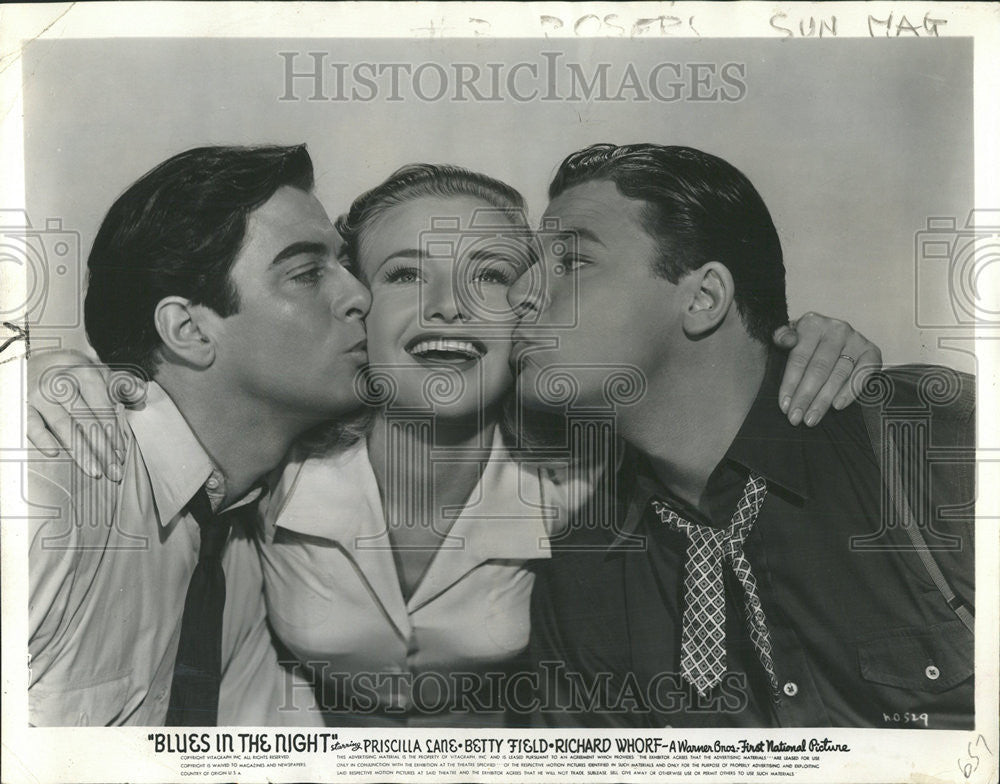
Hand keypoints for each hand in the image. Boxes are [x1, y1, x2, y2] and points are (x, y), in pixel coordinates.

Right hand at [27, 350, 135, 480]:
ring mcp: (39, 393)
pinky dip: (41, 438)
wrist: (35, 361)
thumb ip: (122, 384)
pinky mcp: (22, 404)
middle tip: (114, 471)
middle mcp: (60, 381)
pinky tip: (55, 453)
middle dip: (103, 448)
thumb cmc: (74, 373)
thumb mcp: (98, 372)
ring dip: (80, 450)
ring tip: (95, 470)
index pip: (103, 407)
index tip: (122, 454)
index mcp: (84, 372)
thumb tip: (142, 395)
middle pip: (86, 420)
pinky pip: (30, 424)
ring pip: (63, 425)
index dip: (114, 432)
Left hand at [772, 313, 881, 426]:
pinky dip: (850, 391)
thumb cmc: (806, 343)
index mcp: (812, 324)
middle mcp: (836, 329)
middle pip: (819, 368)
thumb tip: (786, 340)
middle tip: (796, 418)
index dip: (790, 384)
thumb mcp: (788, 336)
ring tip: (812, 418)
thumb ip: (781, 337)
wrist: (830, 336)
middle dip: (806, 397)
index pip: (799, 358)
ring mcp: (856, 340)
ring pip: (839, 374)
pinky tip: (837, 405)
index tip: (784, 406)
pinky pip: (863, 374)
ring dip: (824, 399)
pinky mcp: (872, 351)